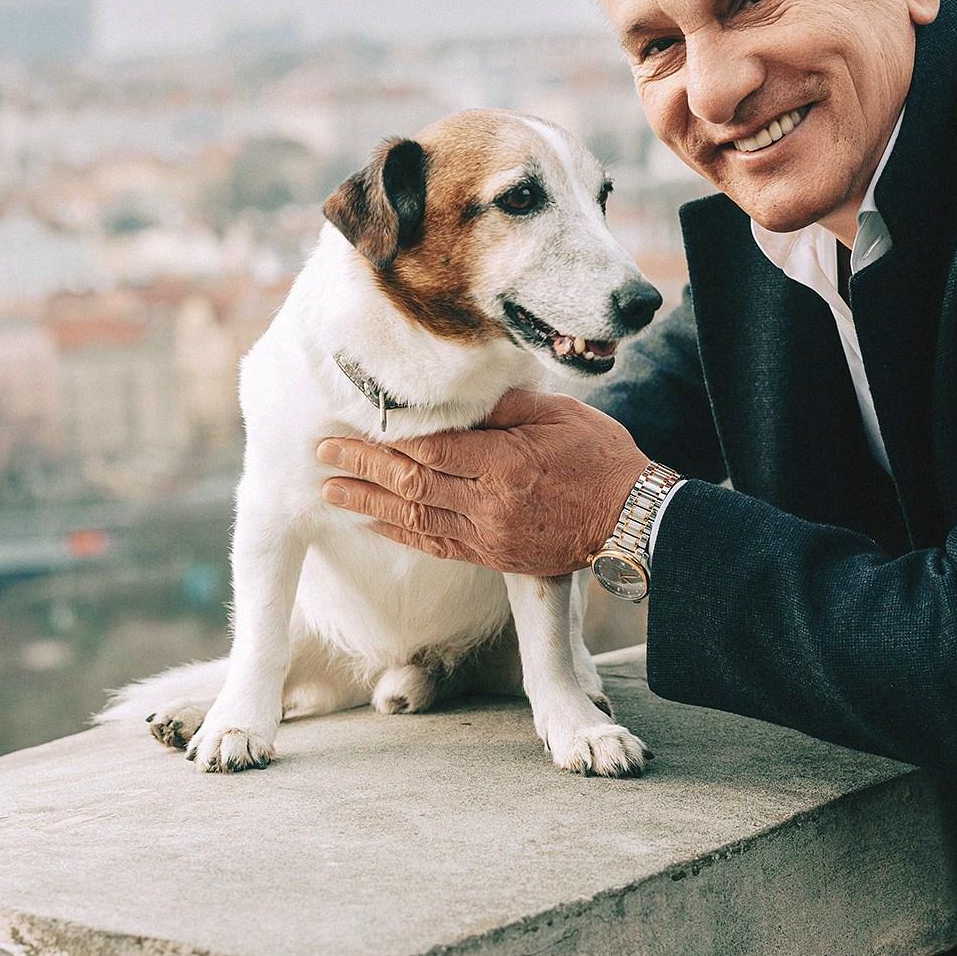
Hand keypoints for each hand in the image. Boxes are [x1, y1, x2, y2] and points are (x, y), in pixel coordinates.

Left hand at [316, 389, 651, 577]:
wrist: (633, 518)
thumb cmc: (601, 457)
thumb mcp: (559, 414)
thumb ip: (505, 407)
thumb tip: (458, 399)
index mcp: (505, 462)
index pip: (430, 451)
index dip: (384, 443)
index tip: (350, 429)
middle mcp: (490, 503)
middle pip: (411, 484)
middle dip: (362, 468)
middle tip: (323, 455)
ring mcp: (489, 535)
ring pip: (414, 518)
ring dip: (367, 503)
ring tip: (331, 490)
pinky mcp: (494, 556)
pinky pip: (435, 544)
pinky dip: (399, 532)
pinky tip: (373, 520)